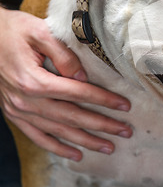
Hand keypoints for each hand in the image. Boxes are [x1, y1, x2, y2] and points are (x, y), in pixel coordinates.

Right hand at [0, 8, 132, 160]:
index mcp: (34, 81)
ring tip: (108, 147)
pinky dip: (57, 148)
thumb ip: (64, 55)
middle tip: (125, 131)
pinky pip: (38, 136)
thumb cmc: (14, 31)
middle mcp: (26, 101)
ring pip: (58, 131)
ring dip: (85, 141)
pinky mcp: (14, 114)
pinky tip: (76, 154)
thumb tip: (83, 77)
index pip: (78, 94)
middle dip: (102, 126)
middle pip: (72, 117)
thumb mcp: (40, 33)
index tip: (125, 106)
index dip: (104, 100)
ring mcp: (18, 110)